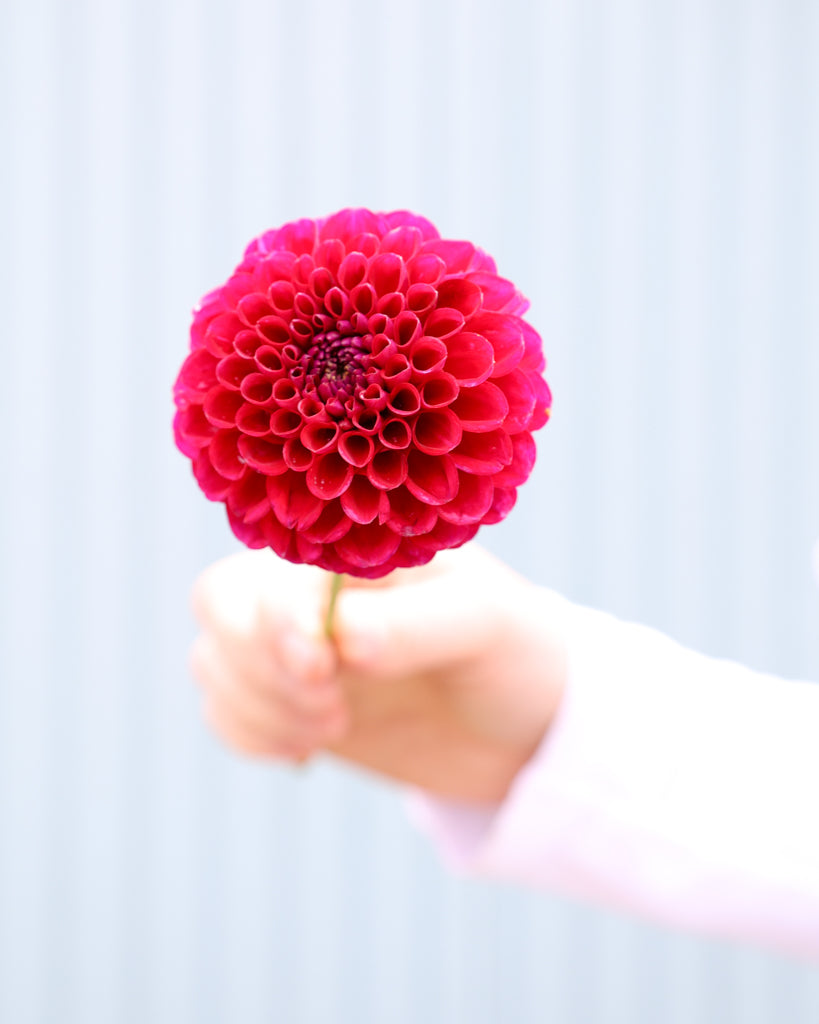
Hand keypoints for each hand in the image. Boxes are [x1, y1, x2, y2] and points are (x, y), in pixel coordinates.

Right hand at [190, 544, 566, 803]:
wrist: (518, 721)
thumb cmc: (511, 648)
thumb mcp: (484, 625)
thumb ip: (416, 624)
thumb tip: (343, 637)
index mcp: (352, 548)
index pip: (273, 569)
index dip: (280, 622)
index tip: (325, 668)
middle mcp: (311, 586)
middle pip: (219, 602)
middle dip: (261, 666)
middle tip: (335, 710)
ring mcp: (293, 643)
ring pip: (211, 659)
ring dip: (258, 706)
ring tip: (334, 728)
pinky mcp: (286, 697)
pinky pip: (222, 708)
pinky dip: (248, 734)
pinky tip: (308, 750)